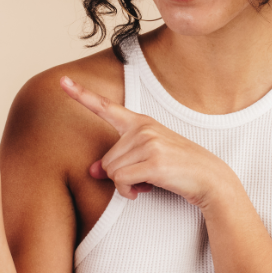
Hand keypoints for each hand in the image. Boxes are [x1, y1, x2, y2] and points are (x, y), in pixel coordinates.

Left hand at [60, 76, 237, 207]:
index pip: (105, 106)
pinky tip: (144, 189)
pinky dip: (129, 192)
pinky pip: (122, 181)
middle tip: (142, 178)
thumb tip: (92, 171)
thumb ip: (118, 161)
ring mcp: (148, 143)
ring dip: (125, 185)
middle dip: (119, 176)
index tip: (62, 81)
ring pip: (111, 172)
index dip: (81, 94)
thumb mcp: (145, 159)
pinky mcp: (153, 161)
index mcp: (139, 122)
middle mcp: (142, 128)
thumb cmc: (177, 168)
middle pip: (106, 160)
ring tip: (147, 182)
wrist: (209, 178)